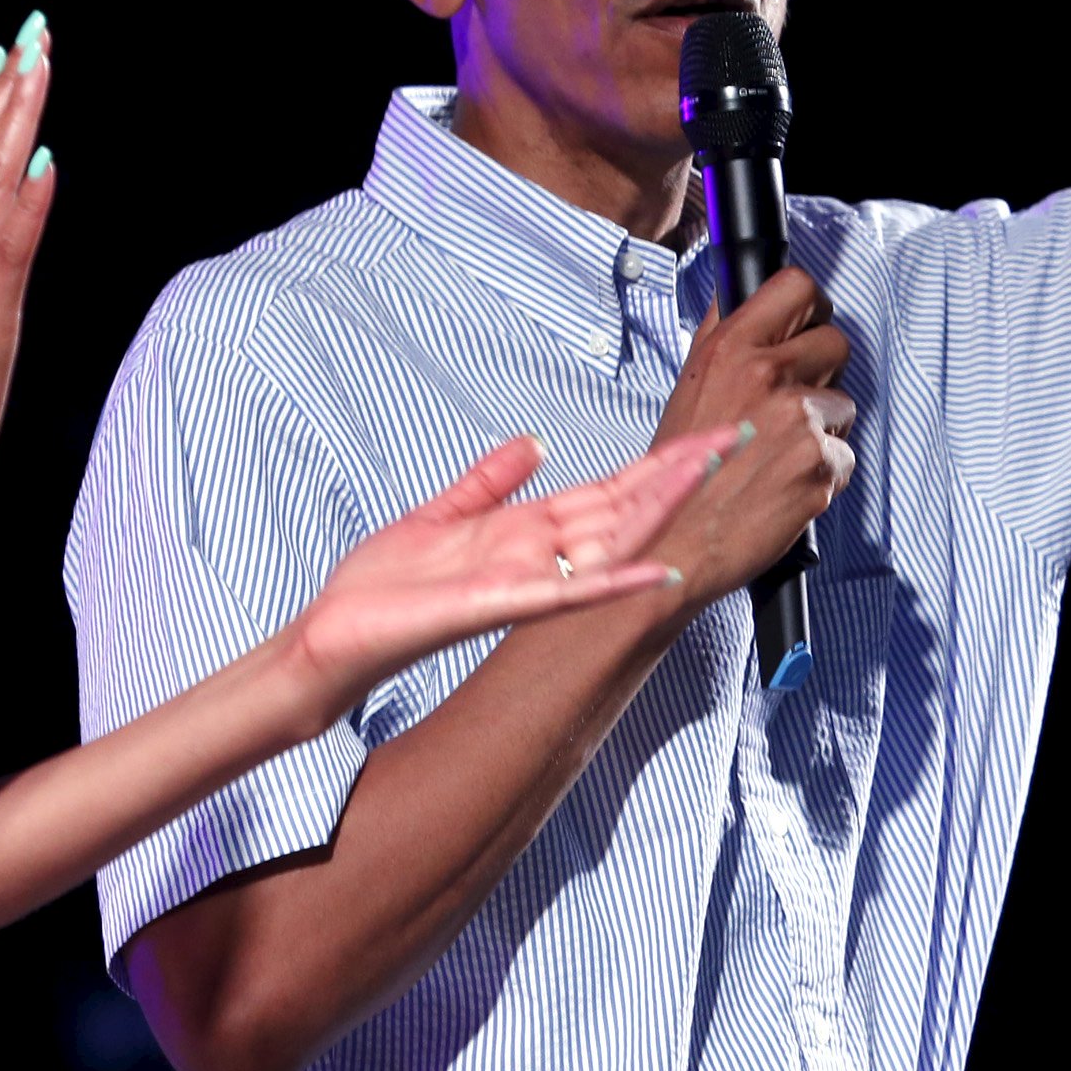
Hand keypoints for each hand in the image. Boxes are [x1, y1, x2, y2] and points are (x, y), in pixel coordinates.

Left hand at [284, 425, 743, 716]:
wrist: (336, 635)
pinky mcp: (501, 605)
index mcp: (525, 531)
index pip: (606, 490)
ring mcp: (525, 582)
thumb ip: (490, 479)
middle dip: (677, 474)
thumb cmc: (383, 586)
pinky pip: (568, 594)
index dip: (656, 463)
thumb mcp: (441, 512)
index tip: (704, 435)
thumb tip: (534, 442)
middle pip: (623, 507)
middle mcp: (537, 555)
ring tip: (706, 474)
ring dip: (659, 509)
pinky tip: (652, 572)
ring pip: (608, 541)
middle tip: (735, 439)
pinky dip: (611, 583)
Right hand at [647, 267, 856, 608]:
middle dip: (822, 371)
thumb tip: (741, 294)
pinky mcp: (819, 463)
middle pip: (836, 341)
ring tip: (781, 452)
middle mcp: (766, 375)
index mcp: (730, 348)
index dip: (809, 308)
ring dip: (824, 427)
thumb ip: (721, 336)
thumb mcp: (689, 386)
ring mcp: (797, 419)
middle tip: (794, 401)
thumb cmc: (681, 473)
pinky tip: (787, 483)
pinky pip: (845, 453)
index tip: (806, 325)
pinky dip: (824, 472)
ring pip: (844, 402)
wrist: (675, 541)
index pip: (797, 287)